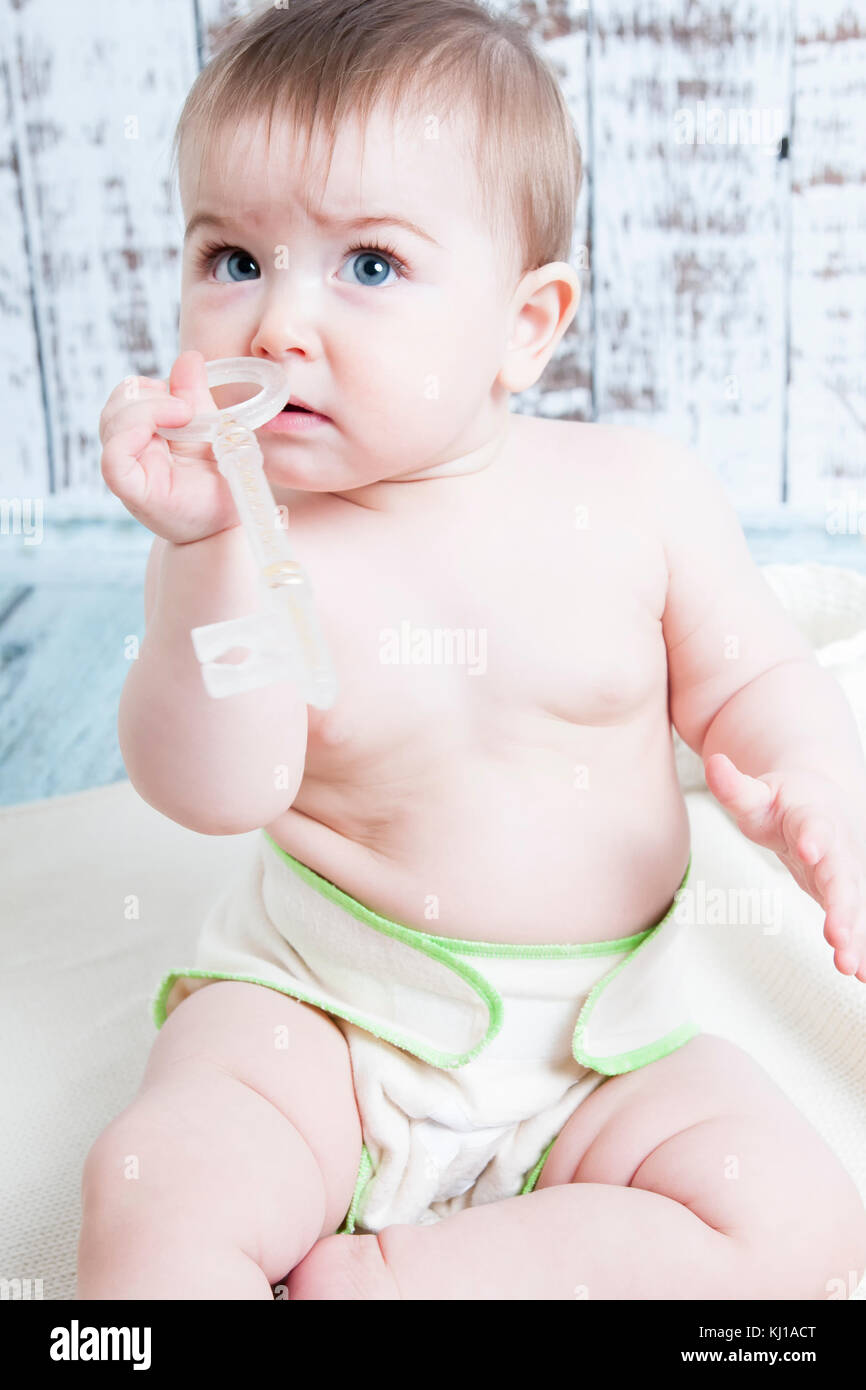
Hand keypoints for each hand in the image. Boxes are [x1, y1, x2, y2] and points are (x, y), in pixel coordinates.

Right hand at [100, 349, 240, 544]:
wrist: (231, 525)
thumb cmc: (223, 482)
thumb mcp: (216, 431)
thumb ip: (198, 398)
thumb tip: (189, 357)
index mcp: (150, 433)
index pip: (130, 395)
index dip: (150, 387)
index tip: (184, 396)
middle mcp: (134, 450)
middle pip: (117, 403)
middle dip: (148, 395)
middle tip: (186, 409)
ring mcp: (130, 470)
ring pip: (112, 422)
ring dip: (146, 409)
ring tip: (183, 418)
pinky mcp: (132, 491)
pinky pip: (113, 458)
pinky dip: (131, 435)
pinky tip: (158, 436)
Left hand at [704, 752, 865, 981]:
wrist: (822, 802)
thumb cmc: (783, 802)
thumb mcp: (756, 793)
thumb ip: (734, 786)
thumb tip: (713, 763)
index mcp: (812, 817)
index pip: (814, 827)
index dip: (815, 838)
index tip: (812, 849)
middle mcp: (839, 849)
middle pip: (843, 877)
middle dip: (842, 907)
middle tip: (836, 936)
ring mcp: (848, 875)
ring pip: (857, 907)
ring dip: (858, 938)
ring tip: (853, 969)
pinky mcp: (849, 898)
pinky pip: (859, 924)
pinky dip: (863, 948)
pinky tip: (863, 977)